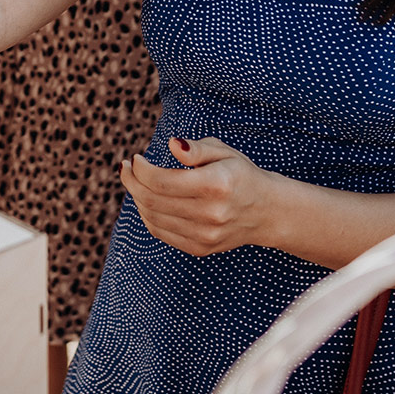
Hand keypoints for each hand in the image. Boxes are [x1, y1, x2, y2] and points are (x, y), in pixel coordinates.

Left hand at [120, 136, 280, 256]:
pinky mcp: (200, 248)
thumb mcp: (224, 152)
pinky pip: (160, 232)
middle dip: (132, 181)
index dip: (140, 169)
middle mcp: (210, 214)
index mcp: (216, 185)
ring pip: (152, 217)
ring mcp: (205, 235)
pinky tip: (148, 200)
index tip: (135, 158)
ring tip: (136, 181)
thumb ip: (196, 149)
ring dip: (137, 197)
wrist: (267, 212)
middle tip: (127, 168)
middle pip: (151, 200)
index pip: (161, 181)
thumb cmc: (241, 175)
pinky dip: (148, 215)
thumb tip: (173, 145)